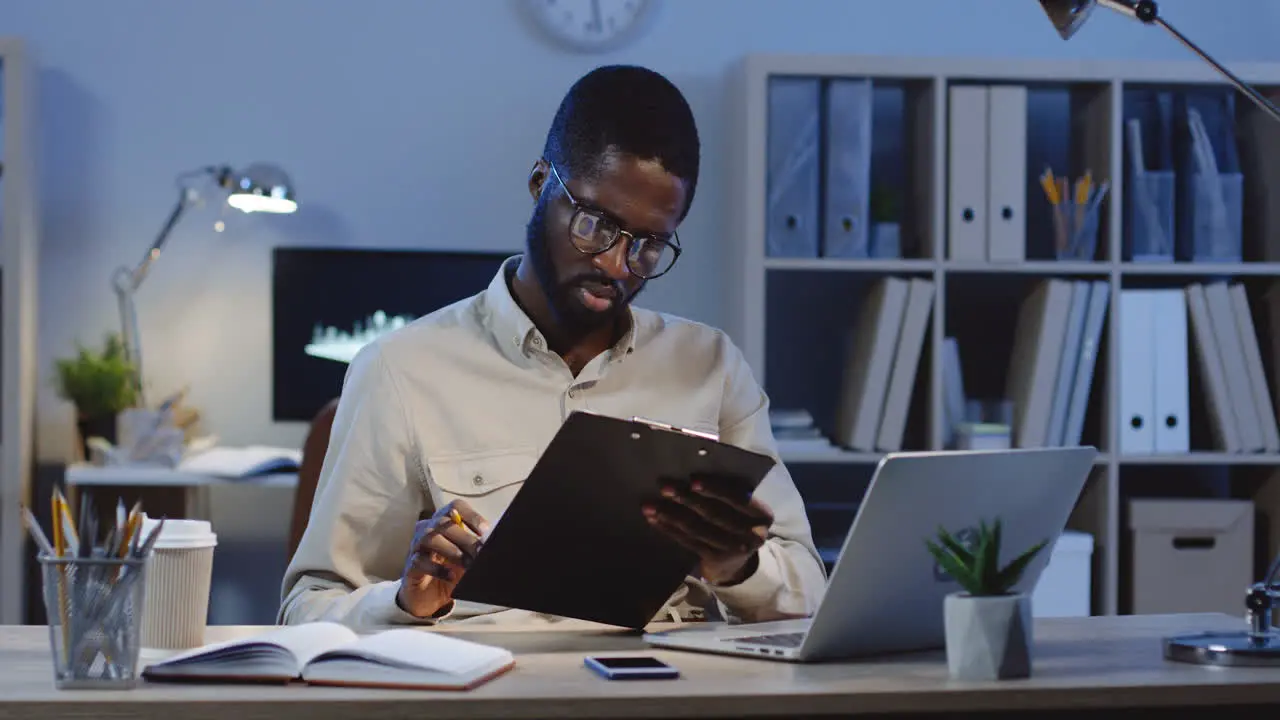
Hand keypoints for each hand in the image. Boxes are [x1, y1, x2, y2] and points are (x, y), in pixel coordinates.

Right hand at [397, 499, 489, 618]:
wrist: (430, 597)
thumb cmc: (451, 571)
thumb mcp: (468, 558)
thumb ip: (477, 548)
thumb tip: (495, 542)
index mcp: (445, 521)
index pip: (456, 507)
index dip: (471, 516)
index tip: (486, 531)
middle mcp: (429, 528)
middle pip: (444, 523)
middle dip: (465, 538)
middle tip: (480, 553)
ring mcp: (417, 546)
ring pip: (429, 537)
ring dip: (451, 550)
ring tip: (466, 563)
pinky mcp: (410, 565)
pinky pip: (419, 561)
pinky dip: (437, 568)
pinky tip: (450, 576)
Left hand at [643, 475, 772, 585]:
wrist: (737, 561)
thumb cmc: (736, 519)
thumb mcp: (742, 506)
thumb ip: (729, 489)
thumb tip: (695, 468)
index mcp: (762, 514)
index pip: (738, 499)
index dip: (715, 489)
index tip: (693, 481)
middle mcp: (752, 535)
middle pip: (714, 514)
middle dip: (686, 499)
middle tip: (664, 487)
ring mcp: (733, 550)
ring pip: (697, 528)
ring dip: (671, 515)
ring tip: (651, 505)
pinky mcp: (714, 560)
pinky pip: (688, 542)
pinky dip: (669, 529)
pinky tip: (655, 519)